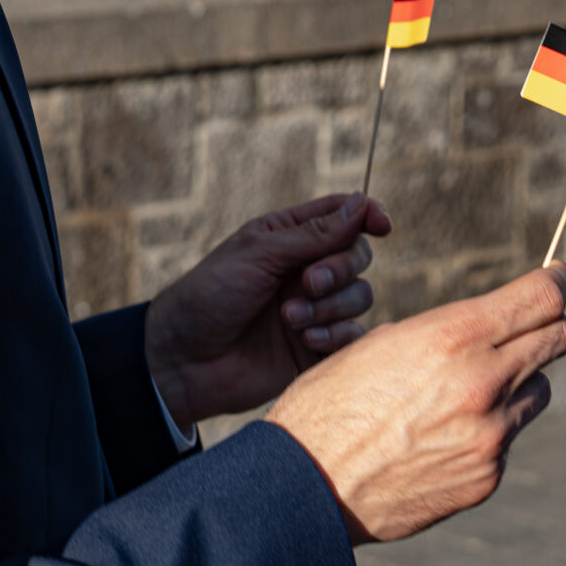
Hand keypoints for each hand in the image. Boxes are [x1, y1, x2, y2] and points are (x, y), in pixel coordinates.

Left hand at [143, 192, 386, 428]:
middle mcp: (305, 271)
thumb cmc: (209, 297)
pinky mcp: (316, 348)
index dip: (367, 216)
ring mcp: (313, 310)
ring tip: (290, 319)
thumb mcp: (259, 255)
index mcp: (288, 238)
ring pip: (360, 296)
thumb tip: (361, 204)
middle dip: (340, 268)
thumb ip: (314, 235)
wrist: (183, 361)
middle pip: (357, 257)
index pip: (342, 217)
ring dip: (331, 306)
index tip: (382, 226)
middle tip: (308, 283)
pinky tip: (303, 340)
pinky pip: (352, 336)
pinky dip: (334, 335)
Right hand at [265, 264, 565, 544]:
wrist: (304, 486)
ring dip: (516, 382)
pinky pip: (506, 438)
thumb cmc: (331, 403)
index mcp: (453, 337)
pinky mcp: (486, 477)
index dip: (558, 283)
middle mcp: (483, 383)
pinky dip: (486, 431)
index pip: (542, 297)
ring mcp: (490, 436)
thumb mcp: (385, 344)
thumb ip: (449, 335)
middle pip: (555, 339)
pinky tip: (439, 438)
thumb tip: (491, 328)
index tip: (559, 278)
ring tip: (464, 392)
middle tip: (533, 324)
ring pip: (536, 390)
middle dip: (546, 326)